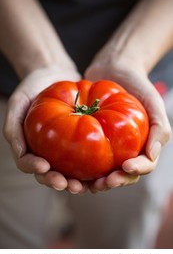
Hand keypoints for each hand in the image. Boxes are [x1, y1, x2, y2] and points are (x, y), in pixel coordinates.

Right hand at [3, 65, 87, 193]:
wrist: (53, 74)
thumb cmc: (31, 89)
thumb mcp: (18, 103)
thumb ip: (14, 127)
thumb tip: (20, 154)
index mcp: (30, 147)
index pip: (30, 165)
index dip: (37, 170)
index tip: (45, 166)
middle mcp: (47, 151)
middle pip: (52, 174)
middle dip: (61, 183)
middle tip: (72, 186)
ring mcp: (64, 148)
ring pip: (71, 172)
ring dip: (79, 182)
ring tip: (89, 186)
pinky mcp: (81, 142)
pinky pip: (88, 157)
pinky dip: (94, 167)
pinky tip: (103, 170)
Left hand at [85, 46, 171, 192]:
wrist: (114, 69)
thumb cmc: (137, 86)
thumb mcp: (153, 104)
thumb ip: (159, 129)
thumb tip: (151, 156)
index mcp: (141, 148)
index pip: (140, 167)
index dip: (133, 173)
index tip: (124, 167)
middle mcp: (124, 151)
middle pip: (119, 176)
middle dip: (111, 183)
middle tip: (100, 184)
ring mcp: (106, 148)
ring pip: (100, 172)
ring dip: (92, 182)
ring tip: (82, 184)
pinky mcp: (89, 141)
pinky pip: (83, 157)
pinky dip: (77, 167)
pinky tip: (68, 170)